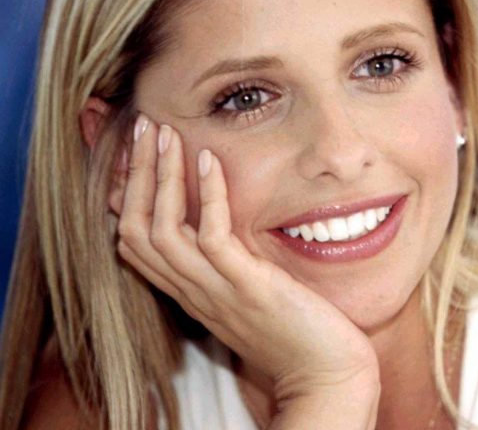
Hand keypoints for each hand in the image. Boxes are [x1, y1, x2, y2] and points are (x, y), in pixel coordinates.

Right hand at [116, 115, 379, 425]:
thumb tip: (227, 226)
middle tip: (145, 126)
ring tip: (166, 133)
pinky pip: (212, 238)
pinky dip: (208, 196)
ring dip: (160, 176)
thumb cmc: (295, 330)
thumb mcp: (250, 290)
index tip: (140, 150)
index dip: (130, 193)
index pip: (137, 240)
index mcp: (191, 290)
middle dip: (136, 173)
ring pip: (162, 229)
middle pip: (136, 228)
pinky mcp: (248, 288)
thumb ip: (231, 263)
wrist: (325, 373)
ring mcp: (217, 291)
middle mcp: (194, 291)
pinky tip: (210, 160)